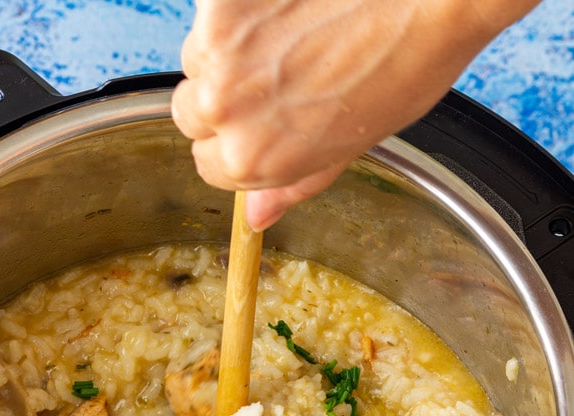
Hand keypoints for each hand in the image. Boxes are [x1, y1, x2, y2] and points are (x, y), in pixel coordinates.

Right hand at [171, 0, 538, 229]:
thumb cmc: (403, 66)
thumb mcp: (349, 146)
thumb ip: (292, 183)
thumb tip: (257, 218)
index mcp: (250, 159)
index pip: (205, 163)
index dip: (233, 142)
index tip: (259, 123)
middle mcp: (224, 108)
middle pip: (189, 111)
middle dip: (222, 98)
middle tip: (273, 76)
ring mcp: (219, 49)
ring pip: (197, 56)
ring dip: (229, 49)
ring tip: (288, 35)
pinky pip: (211, 11)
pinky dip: (240, 7)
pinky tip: (286, 5)